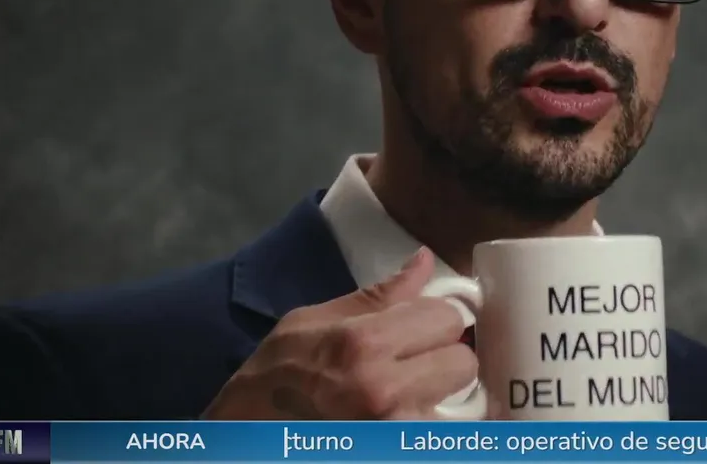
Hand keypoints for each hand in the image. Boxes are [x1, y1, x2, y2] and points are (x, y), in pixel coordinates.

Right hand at [203, 247, 476, 418]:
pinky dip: (436, 427)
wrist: (243, 438)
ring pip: (463, 405)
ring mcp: (395, 432)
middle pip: (463, 361)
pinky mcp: (400, 449)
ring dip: (442, 397)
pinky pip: (447, 436)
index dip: (434, 319)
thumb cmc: (272, 379)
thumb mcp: (310, 323)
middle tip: (414, 364)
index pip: (446, 317)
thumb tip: (423, 262)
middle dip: (444, 358)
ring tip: (408, 396)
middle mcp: (384, 391)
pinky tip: (406, 419)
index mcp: (362, 344)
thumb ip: (376, 296)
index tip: (419, 326)